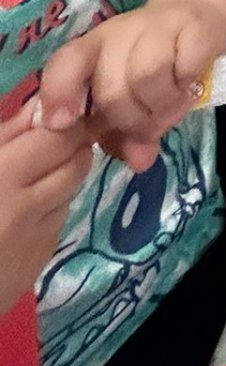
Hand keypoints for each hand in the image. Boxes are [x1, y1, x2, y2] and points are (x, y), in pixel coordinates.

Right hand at [0, 104, 93, 315]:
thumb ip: (5, 136)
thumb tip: (39, 107)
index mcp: (3, 178)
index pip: (61, 137)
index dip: (66, 123)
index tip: (58, 116)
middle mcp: (29, 207)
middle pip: (78, 161)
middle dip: (72, 145)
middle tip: (51, 141)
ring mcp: (39, 236)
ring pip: (74, 189)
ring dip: (64, 175)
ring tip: (34, 175)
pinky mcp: (42, 258)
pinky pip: (61, 218)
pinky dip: (53, 206)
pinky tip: (26, 209)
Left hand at [39, 0, 225, 171]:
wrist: (200, 16)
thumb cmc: (157, 61)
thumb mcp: (132, 96)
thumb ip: (126, 133)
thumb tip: (140, 162)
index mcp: (95, 47)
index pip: (66, 63)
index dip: (59, 94)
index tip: (65, 124)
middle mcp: (122, 31)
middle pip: (112, 89)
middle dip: (133, 120)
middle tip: (153, 125)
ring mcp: (159, 24)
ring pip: (147, 77)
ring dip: (163, 106)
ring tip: (176, 106)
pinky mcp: (197, 25)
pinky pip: (186, 67)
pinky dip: (189, 85)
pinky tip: (194, 83)